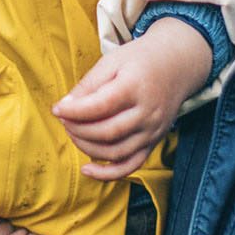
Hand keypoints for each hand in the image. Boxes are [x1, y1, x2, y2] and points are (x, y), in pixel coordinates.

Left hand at [53, 16, 211, 179]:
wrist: (177, 65)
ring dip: (86, 148)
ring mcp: (152, 131)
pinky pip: (130, 166)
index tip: (57, 108)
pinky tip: (86, 169)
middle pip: (107, 132)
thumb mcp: (113, 60)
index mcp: (136, 87)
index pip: (101, 106)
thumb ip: (89, 84)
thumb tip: (65, 106)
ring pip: (115, 152)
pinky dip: (107, 174)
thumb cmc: (140, 60)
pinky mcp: (153, 143)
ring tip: (73, 132)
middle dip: (77, 129)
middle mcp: (147, 113)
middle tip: (63, 119)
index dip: (74, 111)